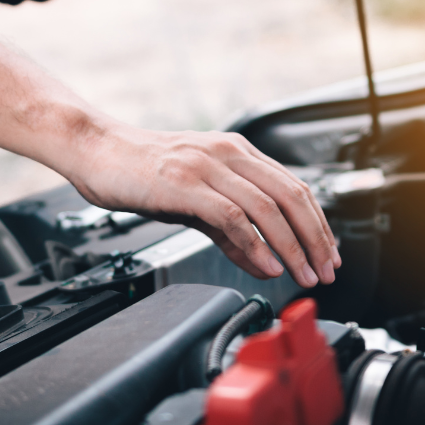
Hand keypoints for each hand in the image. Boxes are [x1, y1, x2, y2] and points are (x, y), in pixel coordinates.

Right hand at [67, 123, 340, 287]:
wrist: (97, 149)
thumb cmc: (143, 171)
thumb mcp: (195, 200)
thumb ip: (232, 231)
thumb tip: (266, 261)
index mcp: (235, 150)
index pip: (293, 185)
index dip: (317, 222)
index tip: (327, 253)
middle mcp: (226, 152)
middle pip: (290, 195)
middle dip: (315, 237)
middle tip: (325, 270)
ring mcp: (206, 165)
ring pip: (267, 206)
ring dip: (292, 245)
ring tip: (303, 274)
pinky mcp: (184, 182)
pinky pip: (232, 215)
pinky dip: (254, 243)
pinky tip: (266, 264)